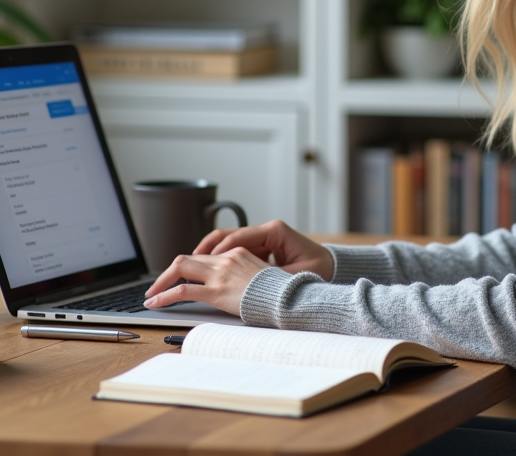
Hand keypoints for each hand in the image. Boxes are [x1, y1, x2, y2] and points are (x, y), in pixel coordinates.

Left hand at [142, 248, 269, 315]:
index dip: (187, 268)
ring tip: (151, 296)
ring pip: (180, 269)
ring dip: (161, 282)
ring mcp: (219, 274)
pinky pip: (182, 290)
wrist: (287, 298)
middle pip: (186, 259)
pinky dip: (164, 296)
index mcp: (236, 253)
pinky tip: (155, 303)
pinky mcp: (215, 291)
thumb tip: (234, 286)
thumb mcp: (260, 276)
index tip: (179, 278)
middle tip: (157, 286)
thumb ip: (244, 275)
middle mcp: (225, 259)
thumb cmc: (278, 292)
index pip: (203, 257)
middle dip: (168, 273)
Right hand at [194, 219, 333, 280]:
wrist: (332, 266)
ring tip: (189, 269)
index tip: (201, 262)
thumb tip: (247, 285)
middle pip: (227, 235)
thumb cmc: (317, 269)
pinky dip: (219, 260)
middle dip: (204, 250)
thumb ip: (270, 278)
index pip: (237, 238)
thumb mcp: (294, 276)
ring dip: (207, 255)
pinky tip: (208, 272)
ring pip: (227, 242)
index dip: (217, 251)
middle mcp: (265, 231)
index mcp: (274, 232)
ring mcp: (262, 238)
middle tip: (184, 264)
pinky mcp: (261, 248)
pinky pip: (234, 251)